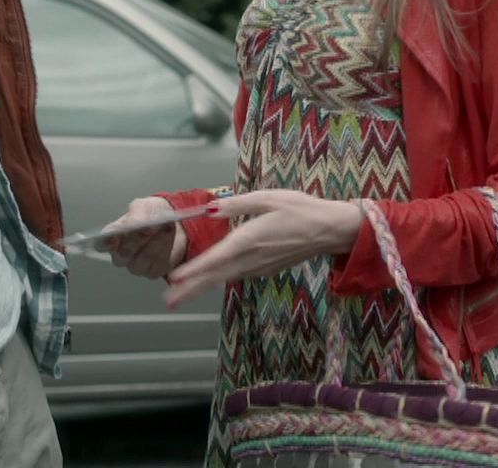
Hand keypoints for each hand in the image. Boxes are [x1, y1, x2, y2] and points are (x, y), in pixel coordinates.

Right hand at [96, 197, 191, 278]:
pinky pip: (157, 265)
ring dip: (156, 243)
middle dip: (137, 240)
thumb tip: (136, 225)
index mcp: (112, 236)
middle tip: (150, 227)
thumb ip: (136, 214)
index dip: (105, 243)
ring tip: (166, 228)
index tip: (114, 237)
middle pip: (122, 255)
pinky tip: (169, 238)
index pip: (101, 245)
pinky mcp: (152, 272)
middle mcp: (121, 254)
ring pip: (142, 260)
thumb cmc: (151, 214)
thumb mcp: (143, 206)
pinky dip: (165, 250)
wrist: (173, 222)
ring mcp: (136, 265)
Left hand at [163, 189, 365, 308]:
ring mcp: (259, 267)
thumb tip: (210, 208)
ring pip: (225, 278)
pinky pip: (238, 275)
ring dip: (202, 286)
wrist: (329, 230)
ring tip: (180, 295)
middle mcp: (252, 258)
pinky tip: (208, 280)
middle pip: (216, 276)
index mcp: (249, 239)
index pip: (216, 258)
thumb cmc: (300, 209)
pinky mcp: (266, 270)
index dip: (194, 269)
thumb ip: (236, 204)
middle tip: (168, 300)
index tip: (175, 278)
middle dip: (191, 289)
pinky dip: (220, 279)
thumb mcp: (267, 198)